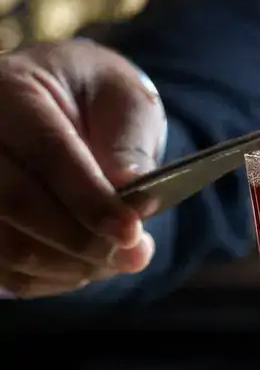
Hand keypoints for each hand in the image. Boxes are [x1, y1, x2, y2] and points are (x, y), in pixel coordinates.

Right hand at [0, 39, 166, 297]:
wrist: (56, 101)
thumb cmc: (94, 97)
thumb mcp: (124, 99)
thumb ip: (128, 141)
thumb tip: (132, 191)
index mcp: (8, 91)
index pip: (47, 153)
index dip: (90, 200)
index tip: (131, 232)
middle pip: (15, 202)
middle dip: (82, 240)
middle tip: (136, 255)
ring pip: (3, 244)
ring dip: (68, 265)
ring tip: (117, 260)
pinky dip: (46, 278)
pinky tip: (84, 266)